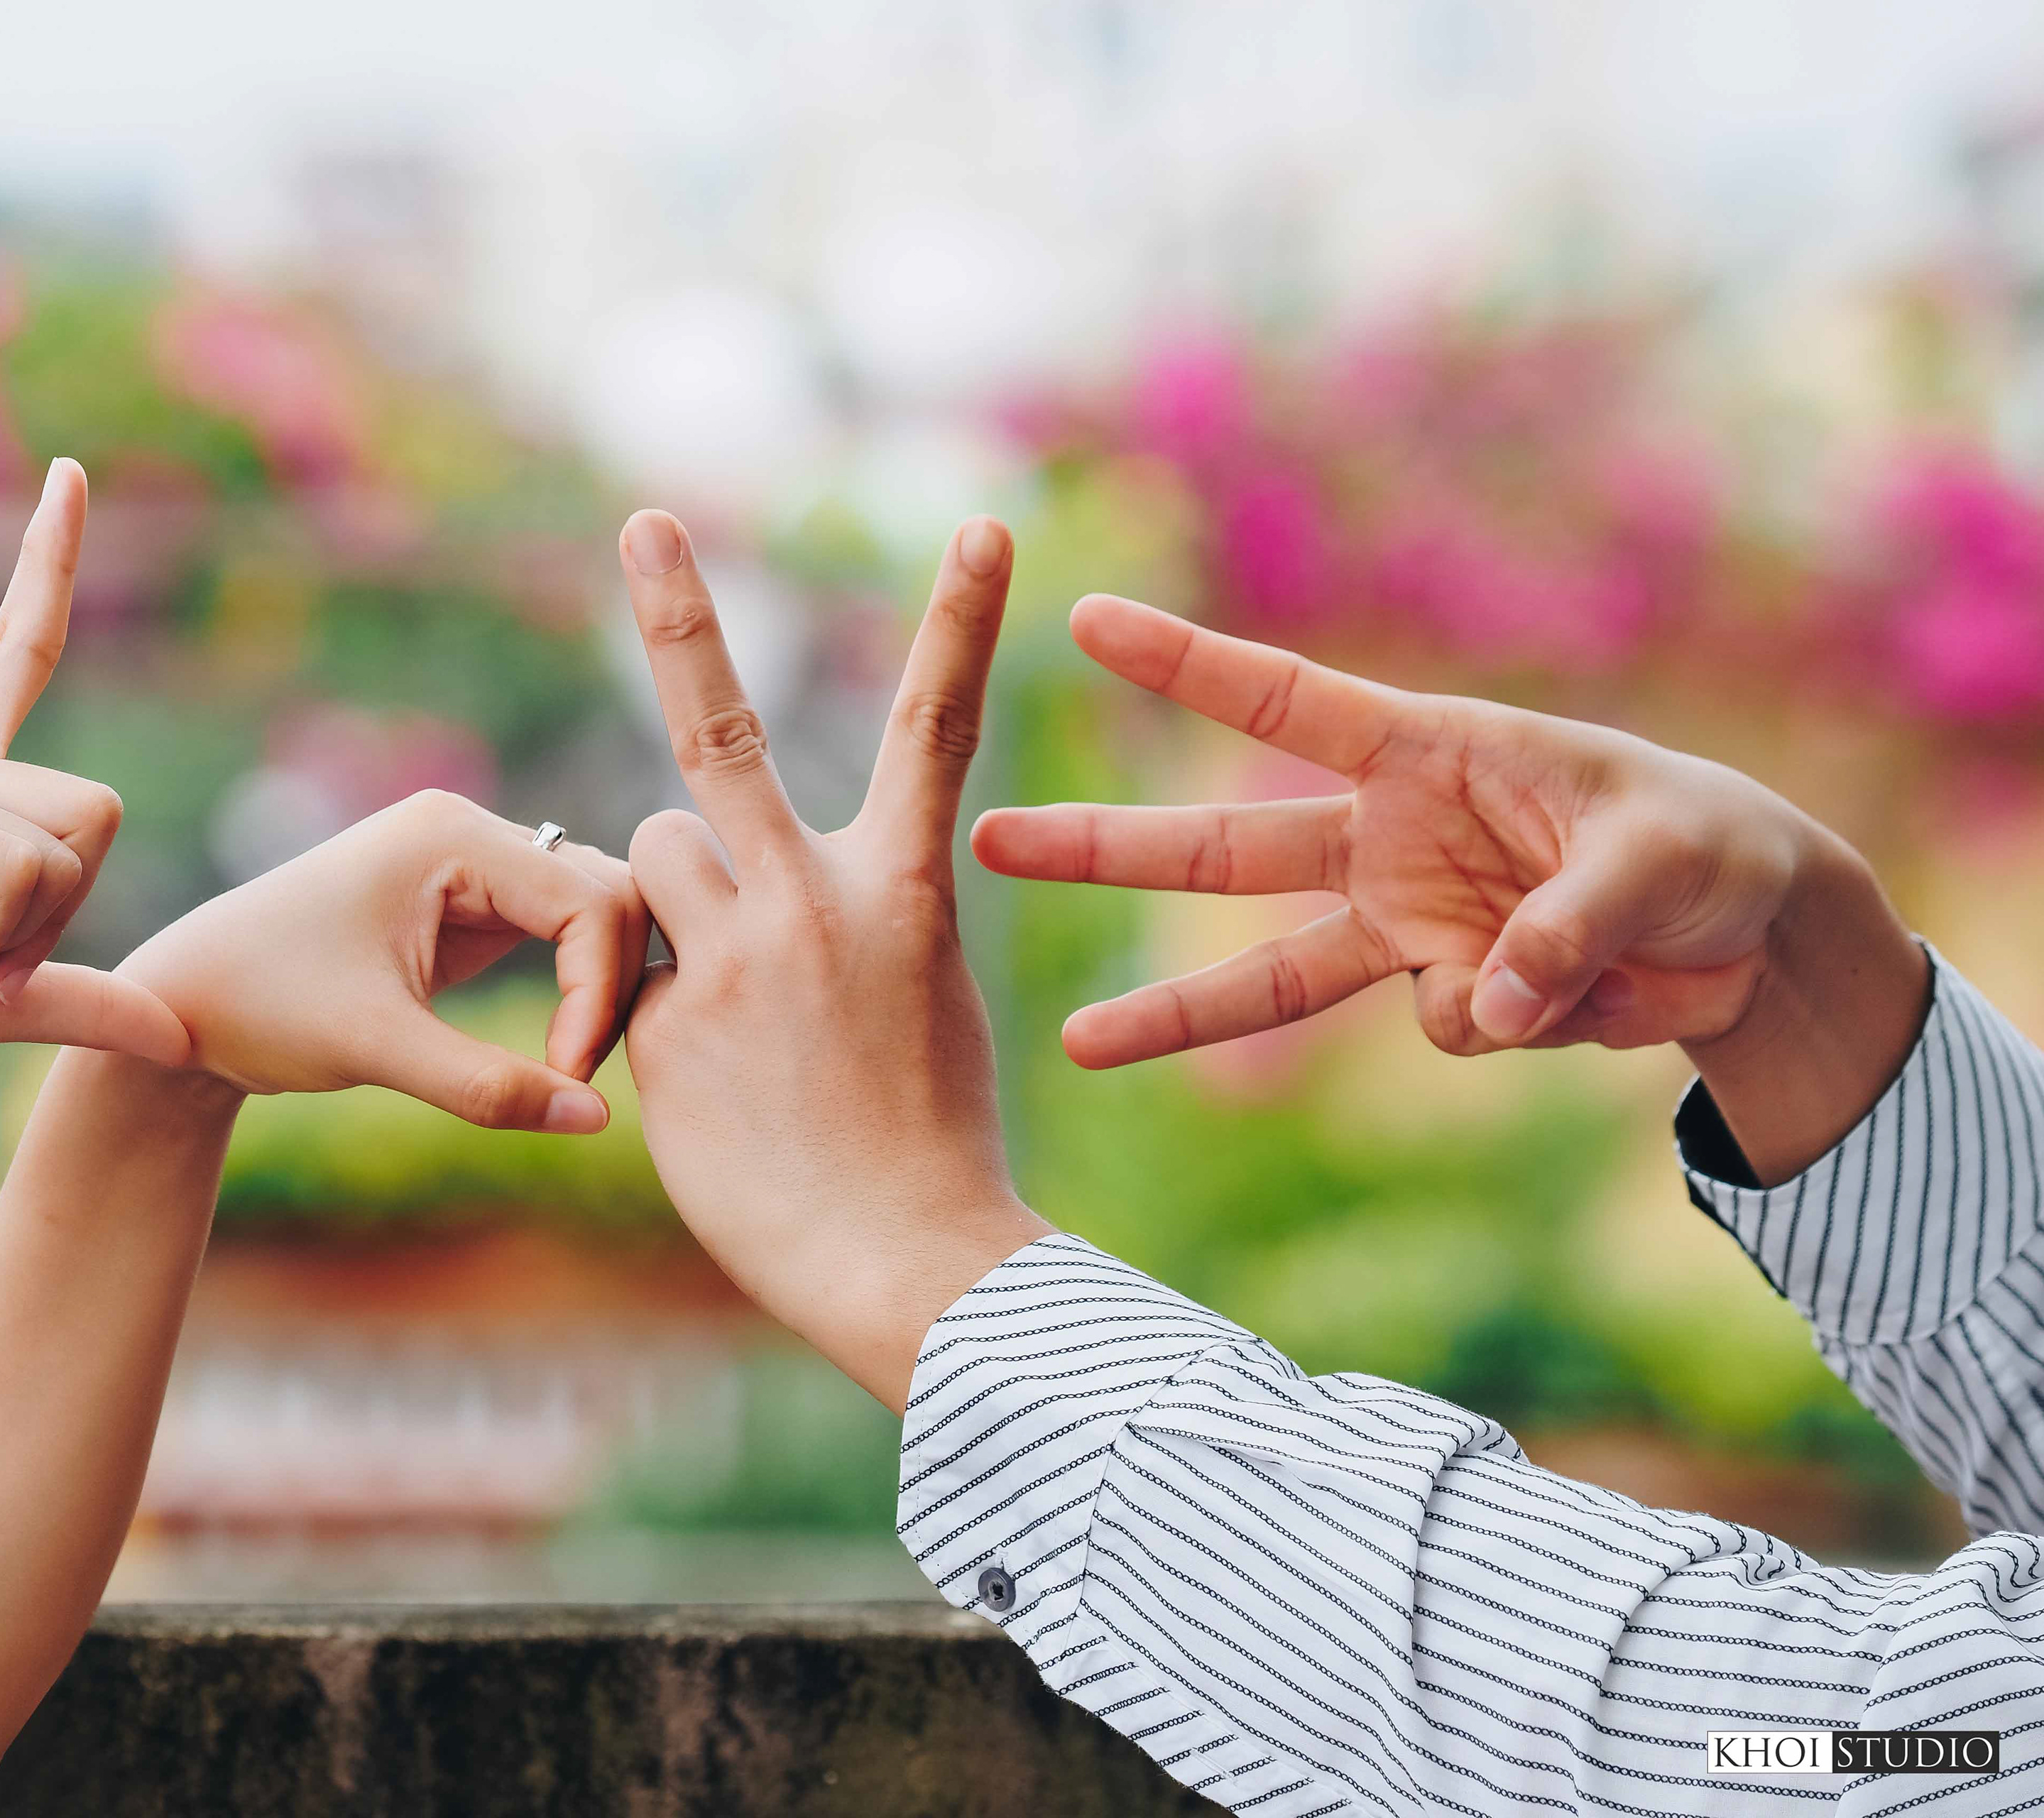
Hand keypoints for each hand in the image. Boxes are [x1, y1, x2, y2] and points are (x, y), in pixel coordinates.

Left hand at [117, 791, 648, 1131]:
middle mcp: (468, 832)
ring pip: (591, 910)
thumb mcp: (375, 1048)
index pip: (588, 898)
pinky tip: (557, 1051)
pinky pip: (557, 933)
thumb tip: (598, 1120)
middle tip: (576, 1077)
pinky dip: (574, 986)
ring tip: (569, 1067)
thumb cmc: (259, 1008)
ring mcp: (469, 866)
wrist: (181, 1007)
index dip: (598, 991)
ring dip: (600, 985)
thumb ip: (488, 1084)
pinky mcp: (464, 907)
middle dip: (610, 985)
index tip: (566, 1074)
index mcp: (449, 833)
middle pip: (607, 892)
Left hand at [613, 510, 1050, 1411]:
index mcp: (907, 888)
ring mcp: (732, 958)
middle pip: (723, 728)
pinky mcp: (662, 1023)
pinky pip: (626, 965)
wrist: (900, 1256)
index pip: (941, 726)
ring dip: (660, 890)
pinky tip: (709, 1079)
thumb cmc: (926, 1128)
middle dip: (679, 613)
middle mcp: (815, 900)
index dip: (965, 619)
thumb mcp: (924, 990)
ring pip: (648, 852)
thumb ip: (850, 911)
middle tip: (641, 521)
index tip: (984, 526)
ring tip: (718, 982)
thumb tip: (758, 885)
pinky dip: (647, 999)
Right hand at [975, 596, 1926, 1177]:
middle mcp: (1387, 839)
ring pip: (1265, 973)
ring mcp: (1405, 925)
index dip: (1185, 663)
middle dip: (1102, 847)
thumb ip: (1561, 927)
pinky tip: (1592, 998)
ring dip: (1169, 1013)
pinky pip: (1448, 1030)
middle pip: (1220, 849)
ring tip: (1075, 1045)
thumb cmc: (1706, 845)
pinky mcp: (1447, 997)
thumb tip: (1473, 1010)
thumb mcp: (1657, 858)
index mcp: (1424, 753)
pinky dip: (1515, 1026)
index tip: (1084, 619)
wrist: (1754, 939)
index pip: (1284, 700)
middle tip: (982, 841)